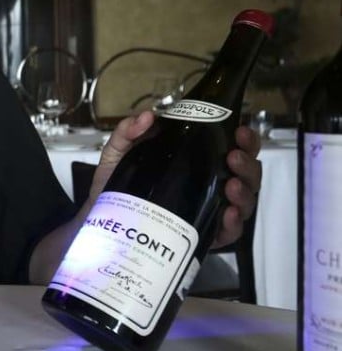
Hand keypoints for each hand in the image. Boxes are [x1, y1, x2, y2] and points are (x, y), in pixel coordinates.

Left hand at [89, 111, 261, 248]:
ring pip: (244, 200)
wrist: (102, 215)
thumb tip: (148, 116)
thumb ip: (128, 131)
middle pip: (247, 172)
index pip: (233, 146)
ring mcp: (211, 208)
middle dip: (248, 163)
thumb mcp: (119, 150)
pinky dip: (234, 223)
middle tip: (233, 157)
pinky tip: (228, 213)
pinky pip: (229, 231)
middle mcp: (212, 182)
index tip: (240, 131)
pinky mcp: (205, 233)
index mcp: (199, 159)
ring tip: (231, 185)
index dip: (245, 139)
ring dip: (244, 191)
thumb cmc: (117, 179)